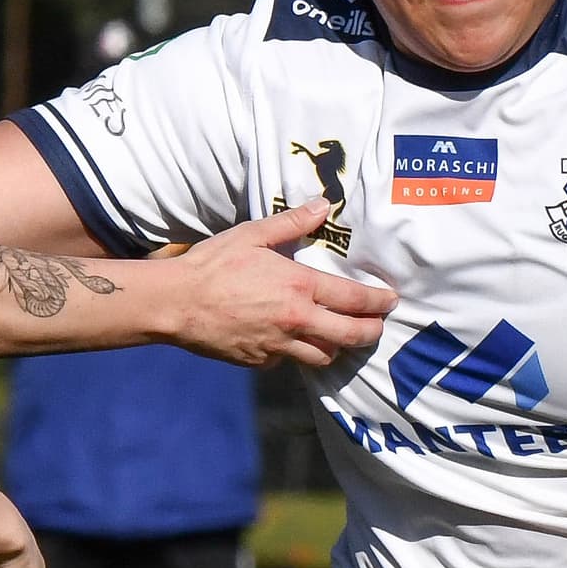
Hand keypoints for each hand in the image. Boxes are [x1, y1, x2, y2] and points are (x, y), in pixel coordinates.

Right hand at [168, 200, 396, 367]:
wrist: (175, 303)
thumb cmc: (212, 264)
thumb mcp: (253, 235)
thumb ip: (292, 223)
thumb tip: (323, 205)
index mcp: (298, 286)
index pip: (354, 299)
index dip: (379, 302)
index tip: (391, 301)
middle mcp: (295, 320)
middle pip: (350, 336)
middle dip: (370, 332)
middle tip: (377, 327)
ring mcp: (278, 346)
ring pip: (323, 356)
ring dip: (335, 347)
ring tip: (338, 337)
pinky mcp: (260, 362)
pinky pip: (288, 361)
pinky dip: (295, 352)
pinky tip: (290, 340)